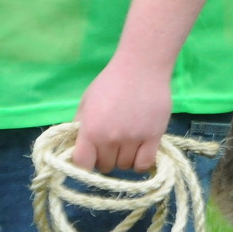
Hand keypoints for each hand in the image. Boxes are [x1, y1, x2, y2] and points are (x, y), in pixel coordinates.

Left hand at [73, 56, 172, 172]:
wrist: (141, 66)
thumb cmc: (111, 82)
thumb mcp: (86, 102)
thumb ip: (80, 127)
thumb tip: (78, 147)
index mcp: (90, 131)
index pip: (82, 165)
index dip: (86, 163)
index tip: (92, 155)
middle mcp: (110, 139)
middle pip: (106, 166)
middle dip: (107, 157)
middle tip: (112, 143)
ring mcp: (133, 139)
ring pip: (125, 166)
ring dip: (124, 158)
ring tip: (128, 143)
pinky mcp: (154, 136)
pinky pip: (145, 163)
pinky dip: (141, 162)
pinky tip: (141, 151)